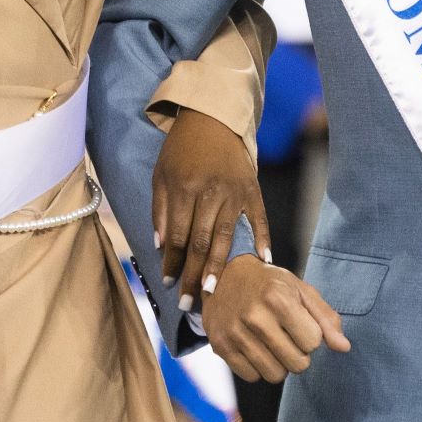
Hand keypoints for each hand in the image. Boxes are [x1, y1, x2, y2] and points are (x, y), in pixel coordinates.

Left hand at [153, 108, 269, 309]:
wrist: (213, 118)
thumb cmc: (181, 149)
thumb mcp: (161, 175)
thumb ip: (160, 211)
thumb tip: (161, 247)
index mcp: (184, 188)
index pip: (178, 236)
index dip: (172, 263)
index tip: (167, 285)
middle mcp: (211, 192)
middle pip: (202, 243)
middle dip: (194, 276)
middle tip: (189, 303)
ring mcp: (236, 192)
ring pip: (227, 237)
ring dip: (220, 268)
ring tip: (214, 292)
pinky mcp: (253, 189)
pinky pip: (259, 220)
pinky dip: (262, 241)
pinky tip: (261, 262)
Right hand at [201, 254, 349, 382]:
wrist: (224, 274)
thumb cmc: (269, 283)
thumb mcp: (300, 290)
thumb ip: (325, 318)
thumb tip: (344, 347)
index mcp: (279, 299)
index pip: (313, 343)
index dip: (311, 336)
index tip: (300, 324)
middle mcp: (255, 316)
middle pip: (297, 364)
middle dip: (298, 354)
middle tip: (287, 336)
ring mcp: (235, 333)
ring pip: (275, 375)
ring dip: (279, 363)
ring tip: (272, 342)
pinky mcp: (220, 346)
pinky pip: (252, 377)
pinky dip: (257, 367)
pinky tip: (254, 346)